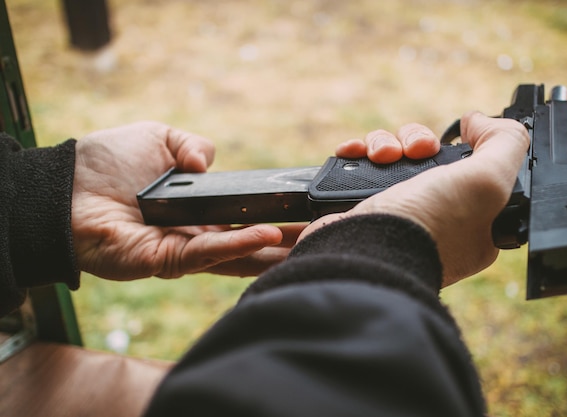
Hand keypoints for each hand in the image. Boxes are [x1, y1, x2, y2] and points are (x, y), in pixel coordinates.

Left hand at [72, 121, 302, 280]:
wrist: (65, 187)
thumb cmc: (104, 162)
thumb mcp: (158, 137)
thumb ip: (191, 146)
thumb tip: (211, 163)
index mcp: (195, 209)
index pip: (243, 217)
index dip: (274, 216)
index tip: (306, 213)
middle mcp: (194, 234)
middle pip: (247, 243)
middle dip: (285, 241)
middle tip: (322, 235)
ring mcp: (182, 251)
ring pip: (236, 255)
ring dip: (272, 250)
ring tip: (308, 242)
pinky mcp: (165, 262)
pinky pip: (208, 253)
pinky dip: (239, 244)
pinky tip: (268, 236)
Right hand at [303, 112, 529, 286]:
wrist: (364, 253)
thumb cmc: (429, 226)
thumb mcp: (488, 182)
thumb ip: (505, 144)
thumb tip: (480, 121)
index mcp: (473, 221)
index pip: (473, 169)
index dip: (465, 149)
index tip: (456, 142)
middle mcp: (435, 217)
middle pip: (429, 156)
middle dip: (419, 141)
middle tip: (417, 151)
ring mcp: (396, 213)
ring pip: (393, 156)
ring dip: (384, 143)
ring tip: (382, 156)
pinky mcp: (363, 209)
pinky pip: (361, 166)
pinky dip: (356, 153)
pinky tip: (353, 153)